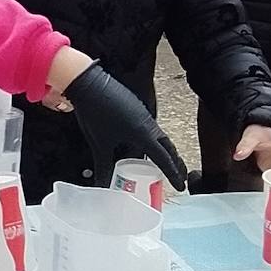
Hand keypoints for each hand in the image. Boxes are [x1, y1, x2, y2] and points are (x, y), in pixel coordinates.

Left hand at [56, 61, 186, 189]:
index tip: (181, 186)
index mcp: (143, 134)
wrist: (89, 84)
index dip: (173, 174)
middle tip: (181, 176)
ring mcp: (144, 115)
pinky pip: (152, 129)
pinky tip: (148, 146)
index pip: (164, 159)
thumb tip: (102, 185)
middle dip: (176, 162)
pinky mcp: (137, 109)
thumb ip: (103, 166)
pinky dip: (155, 141)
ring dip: (167, 151)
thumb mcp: (99, 144)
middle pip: (168, 147)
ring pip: (161, 137)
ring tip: (168, 164)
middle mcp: (149, 124)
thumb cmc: (94, 114)